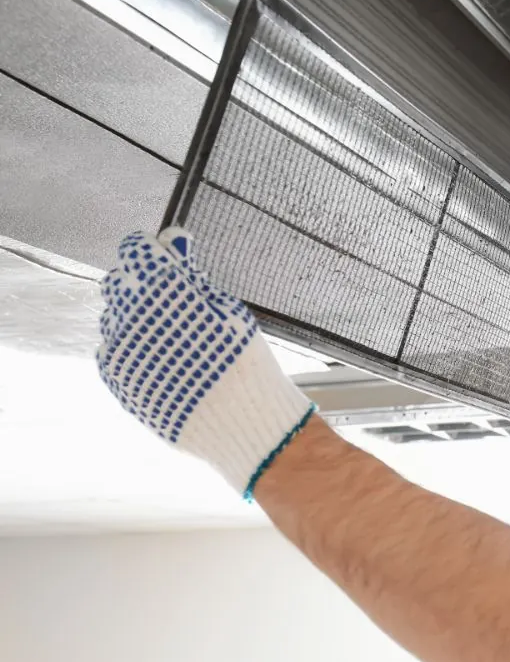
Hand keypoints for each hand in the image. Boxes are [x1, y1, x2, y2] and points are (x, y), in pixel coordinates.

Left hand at [96, 228, 315, 497]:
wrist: (241, 423)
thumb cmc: (244, 362)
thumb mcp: (228, 309)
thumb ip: (190, 273)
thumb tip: (170, 238)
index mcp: (161, 289)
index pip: (136, 250)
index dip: (155, 251)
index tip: (172, 260)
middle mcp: (130, 314)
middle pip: (120, 282)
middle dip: (143, 284)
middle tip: (175, 302)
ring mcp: (119, 349)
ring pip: (114, 317)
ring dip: (136, 318)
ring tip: (174, 338)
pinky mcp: (117, 378)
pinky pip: (112, 350)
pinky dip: (132, 348)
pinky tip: (164, 360)